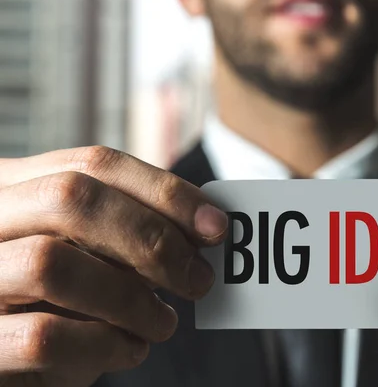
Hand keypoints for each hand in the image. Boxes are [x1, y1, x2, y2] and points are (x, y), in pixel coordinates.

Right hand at [0, 146, 227, 386]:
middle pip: (72, 197)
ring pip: (51, 264)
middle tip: (198, 279)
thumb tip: (206, 227)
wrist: (8, 354)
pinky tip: (130, 349)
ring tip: (164, 323)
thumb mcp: (86, 252)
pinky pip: (42, 336)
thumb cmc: (52, 299)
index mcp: (14, 187)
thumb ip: (127, 230)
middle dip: (152, 239)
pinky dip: (104, 345)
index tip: (216, 225)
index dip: (165, 191)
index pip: (95, 164)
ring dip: (131, 298)